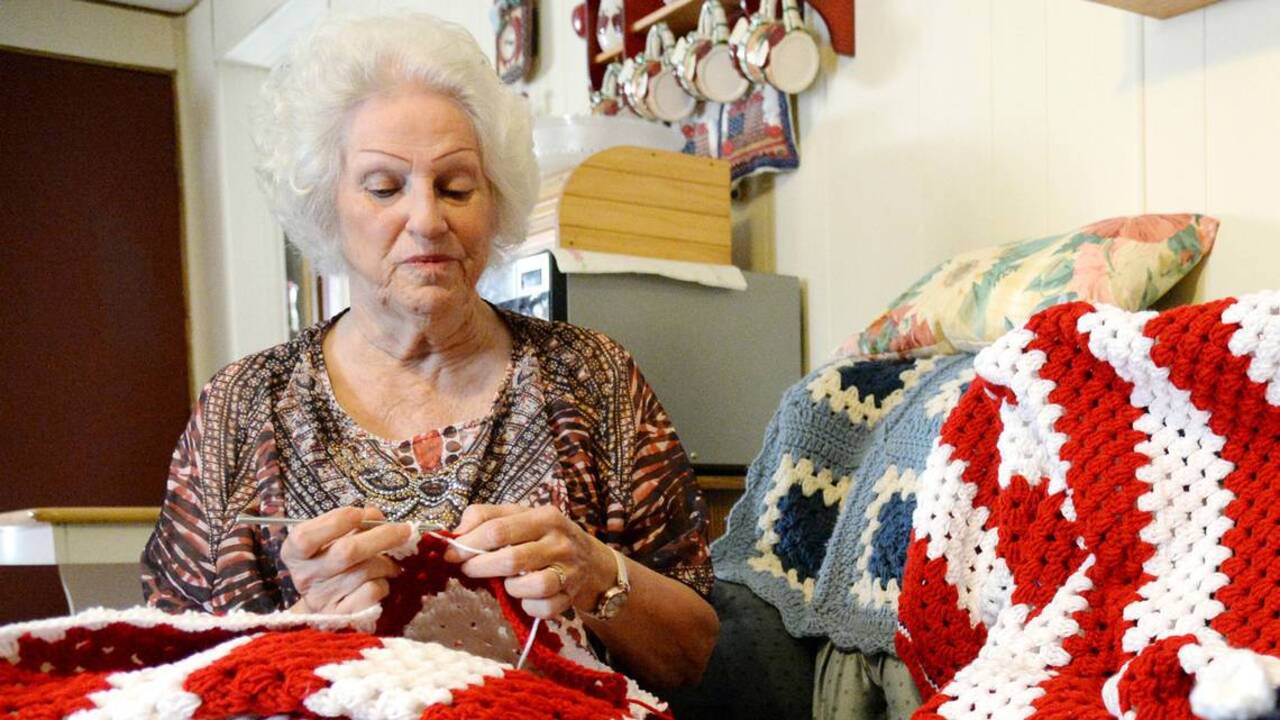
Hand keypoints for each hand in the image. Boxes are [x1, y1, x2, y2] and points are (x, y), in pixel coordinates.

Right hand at [279, 506, 412, 613]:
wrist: (328, 607)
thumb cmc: (334, 564)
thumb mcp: (334, 540)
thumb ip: (352, 524)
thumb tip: (375, 515)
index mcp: (295, 553)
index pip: (306, 537)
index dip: (336, 521)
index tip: (361, 513)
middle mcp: (304, 577)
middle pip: (346, 551)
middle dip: (381, 536)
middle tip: (404, 530)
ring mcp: (322, 599)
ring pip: (365, 571)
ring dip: (386, 562)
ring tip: (390, 562)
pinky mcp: (343, 616)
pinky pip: (373, 591)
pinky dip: (384, 582)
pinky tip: (381, 581)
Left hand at [444, 504, 617, 619]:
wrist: (590, 561)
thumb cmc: (543, 536)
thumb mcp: (519, 516)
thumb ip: (485, 516)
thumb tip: (457, 532)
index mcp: (544, 517)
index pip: (498, 529)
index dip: (469, 544)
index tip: (451, 554)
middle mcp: (559, 542)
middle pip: (512, 559)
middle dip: (480, 567)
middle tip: (467, 570)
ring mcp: (568, 571)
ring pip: (532, 585)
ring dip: (509, 588)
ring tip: (505, 583)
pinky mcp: (570, 596)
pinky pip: (544, 608)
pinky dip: (528, 606)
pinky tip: (524, 598)